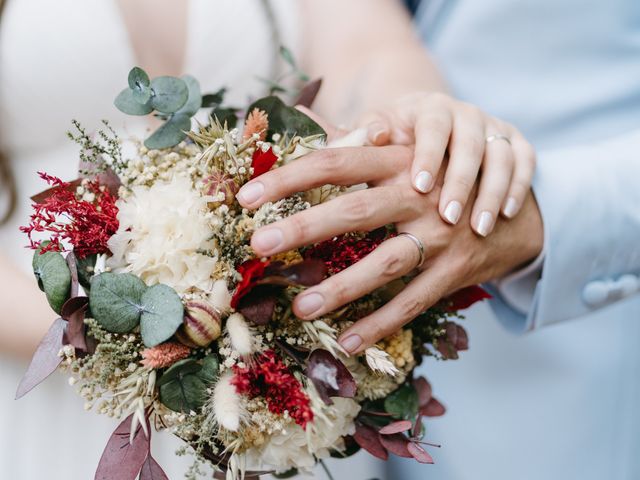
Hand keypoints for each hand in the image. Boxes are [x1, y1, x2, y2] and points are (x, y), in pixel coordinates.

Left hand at [235, 145, 542, 353]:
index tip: (247, 197)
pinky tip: (348, 341)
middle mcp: (419, 196)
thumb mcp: (403, 151)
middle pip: (356, 210)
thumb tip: (296, 111)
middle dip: (304, 228)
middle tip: (257, 245)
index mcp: (398, 162)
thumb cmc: (440, 177)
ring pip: (385, 263)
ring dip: (342, 287)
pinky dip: (383, 323)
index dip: (290, 177)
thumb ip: (352, 138)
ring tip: (300, 308)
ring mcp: (440, 235)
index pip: (336, 162)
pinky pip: (415, 302)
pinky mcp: (457, 270)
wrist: (516, 207)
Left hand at [358, 92, 535, 235]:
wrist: (431, 128)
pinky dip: (519, 186)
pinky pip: (525, 161)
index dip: (428, 156)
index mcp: (432, 109)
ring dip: (492, 192)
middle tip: (448, 218)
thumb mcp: (379, 130)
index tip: (419, 187)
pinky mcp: (515, 141)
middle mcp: (467, 114)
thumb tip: (373, 136)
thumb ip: (369, 132)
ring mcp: (494, 127)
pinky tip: (507, 214)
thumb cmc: (398, 137)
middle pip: (470, 145)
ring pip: (501, 156)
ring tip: (480, 228)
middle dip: (460, 183)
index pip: (433, 128)